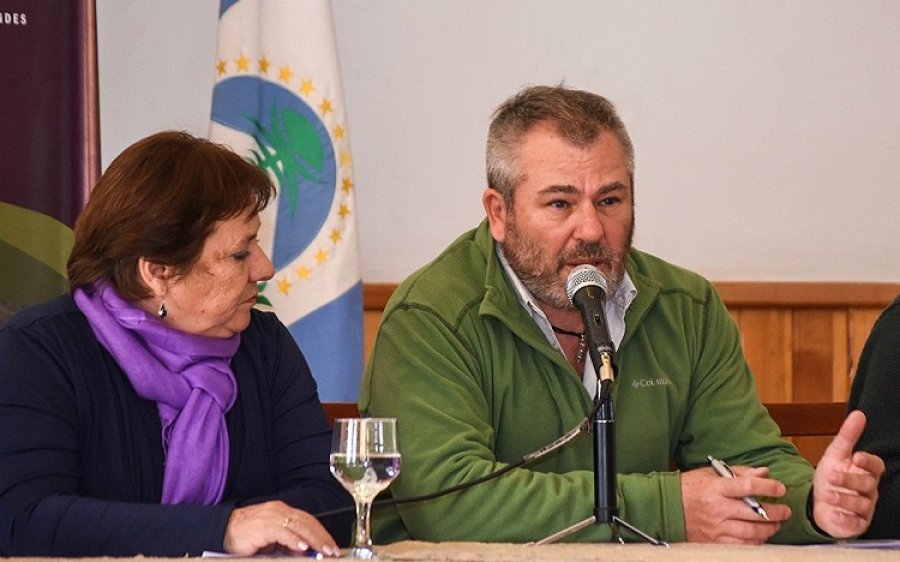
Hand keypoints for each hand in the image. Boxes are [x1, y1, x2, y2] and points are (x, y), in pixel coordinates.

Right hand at [223, 500, 339, 556]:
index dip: (321, 532)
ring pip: (298, 526)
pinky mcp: (262, 526)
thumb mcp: (272, 540)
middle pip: (307, 522)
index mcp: (282, 511)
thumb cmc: (245, 536)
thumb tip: (305, 552)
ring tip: (323, 550)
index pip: (307, 520)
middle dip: (321, 537)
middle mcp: (278, 510)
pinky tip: (303, 547)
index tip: (331, 545)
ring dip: (313, 539)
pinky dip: (294, 540)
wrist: (222, 531)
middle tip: (332, 550)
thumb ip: (288, 544)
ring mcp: (271, 516)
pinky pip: (282, 532)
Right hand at [681, 465, 789, 542]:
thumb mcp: (711, 473)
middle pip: (755, 512)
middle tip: (785, 511)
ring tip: (776, 524)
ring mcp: (715, 527)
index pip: (748, 486)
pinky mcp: (713, 542)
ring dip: (769, 529)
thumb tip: (764, 472)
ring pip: (752, 532)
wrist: (666, 507)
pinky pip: (742, 546)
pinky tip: (760, 536)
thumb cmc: (690, 487)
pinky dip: (756, 542)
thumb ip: (739, 473)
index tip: (780, 488)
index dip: (768, 486)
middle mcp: (717, 508)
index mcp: (715, 487)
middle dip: (776, 512)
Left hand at [812, 410, 884, 537]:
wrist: (817, 502)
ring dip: (844, 499)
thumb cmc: (831, 477)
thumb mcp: (836, 454)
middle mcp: (868, 491)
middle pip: (867, 485)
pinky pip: (854, 523)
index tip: (856, 457)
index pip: (876, 466)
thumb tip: (858, 414)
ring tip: (828, 495)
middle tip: (832, 476)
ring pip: (860, 504)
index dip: (868, 462)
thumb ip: (848, 436)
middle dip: (850, 481)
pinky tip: (835, 514)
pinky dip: (845, 519)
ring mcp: (864, 509)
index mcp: (866, 472)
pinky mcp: (856, 524)